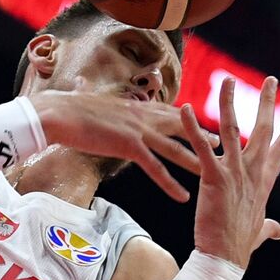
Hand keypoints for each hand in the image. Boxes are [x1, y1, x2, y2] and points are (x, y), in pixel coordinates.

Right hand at [32, 80, 217, 201]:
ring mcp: (137, 130)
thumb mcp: (81, 96)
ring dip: (196, 161)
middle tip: (223, 144)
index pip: (165, 112)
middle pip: (180, 126)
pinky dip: (171, 183)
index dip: (184, 118)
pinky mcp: (129, 146)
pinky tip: (183, 196)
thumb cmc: (64, 107)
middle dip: (202, 135)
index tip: (199, 121)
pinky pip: (155, 168)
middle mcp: (141, 115)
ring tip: (216, 173)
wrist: (56, 113)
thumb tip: (78, 83)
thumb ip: (86, 92)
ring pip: (175, 148)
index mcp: (133, 105)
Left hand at [181, 76, 279, 267]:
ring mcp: (234, 173)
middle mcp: (252, 172)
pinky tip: (185, 108)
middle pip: (264, 129)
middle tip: (270, 78)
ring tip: (227, 79)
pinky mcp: (213, 178)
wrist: (224, 259)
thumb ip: (268, 227)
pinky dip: (192, 127)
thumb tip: (278, 231)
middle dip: (267, 102)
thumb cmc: (239, 246)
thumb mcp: (259, 232)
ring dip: (229, 102)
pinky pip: (201, 148)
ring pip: (233, 130)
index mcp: (264, 182)